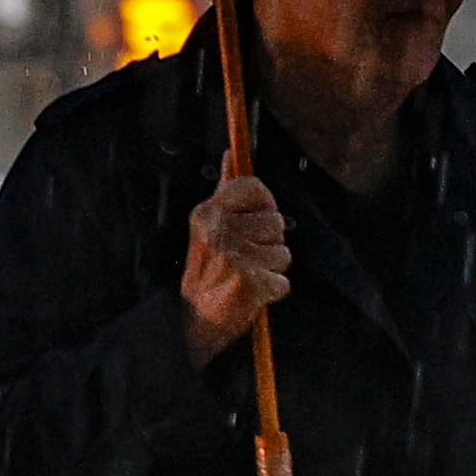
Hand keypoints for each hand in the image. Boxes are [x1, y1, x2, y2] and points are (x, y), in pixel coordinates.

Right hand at [182, 172, 289, 363]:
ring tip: (246, 278)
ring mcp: (233, 255)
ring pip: (284, 252)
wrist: (192, 322)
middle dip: (269, 243)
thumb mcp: (208, 228)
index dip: (264, 204)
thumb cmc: (206, 273)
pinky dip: (273, 293)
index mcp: (206, 212)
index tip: (255, 222)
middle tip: (244, 260)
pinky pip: (283, 282)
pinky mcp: (249, 281)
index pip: (254, 185)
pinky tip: (251, 296)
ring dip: (272, 268)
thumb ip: (223, 192)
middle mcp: (218, 230)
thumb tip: (231, 153)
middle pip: (276, 221)